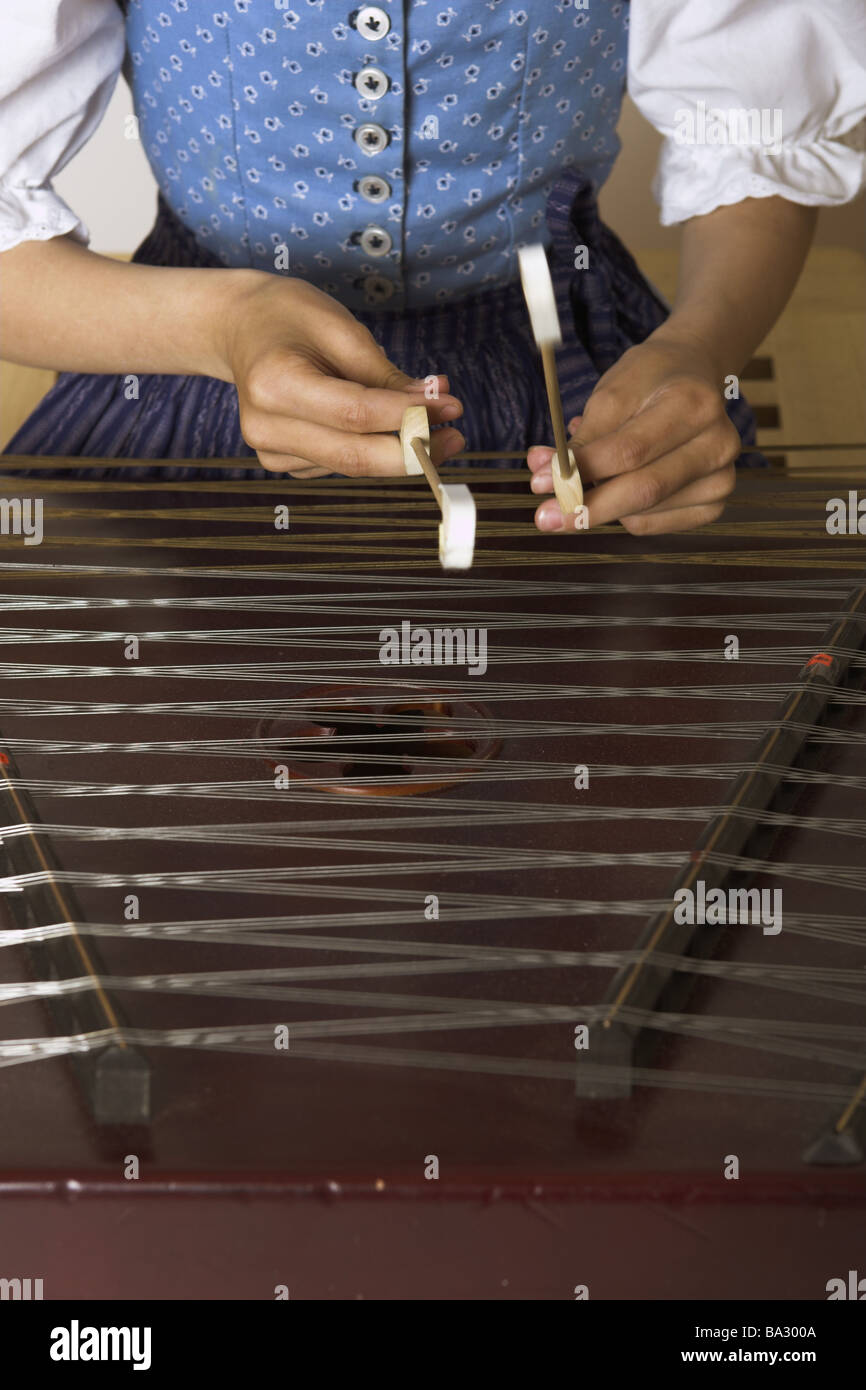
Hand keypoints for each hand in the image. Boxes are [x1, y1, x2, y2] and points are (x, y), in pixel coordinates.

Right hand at [219, 274, 464, 476]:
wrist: (239, 328)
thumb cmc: (287, 317)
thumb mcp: (338, 326)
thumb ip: (384, 373)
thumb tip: (433, 405)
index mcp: (274, 385)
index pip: (354, 414)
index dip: (408, 416)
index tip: (451, 407)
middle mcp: (266, 427)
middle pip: (354, 456)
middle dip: (413, 451)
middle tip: (455, 437)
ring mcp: (271, 451)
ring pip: (352, 465)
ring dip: (398, 449)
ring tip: (430, 419)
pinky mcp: (283, 462)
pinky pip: (341, 464)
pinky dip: (372, 447)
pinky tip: (382, 424)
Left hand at [526, 330, 740, 533]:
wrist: (692, 376)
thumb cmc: (650, 381)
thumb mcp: (612, 393)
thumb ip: (582, 439)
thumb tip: (544, 477)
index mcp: (694, 404)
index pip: (630, 451)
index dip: (582, 472)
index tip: (540, 483)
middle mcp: (718, 444)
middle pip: (642, 490)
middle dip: (586, 507)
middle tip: (545, 515)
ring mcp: (721, 478)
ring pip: (642, 513)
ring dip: (602, 505)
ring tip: (590, 476)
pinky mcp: (713, 504)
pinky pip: (653, 524)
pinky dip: (624, 514)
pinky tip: (621, 486)